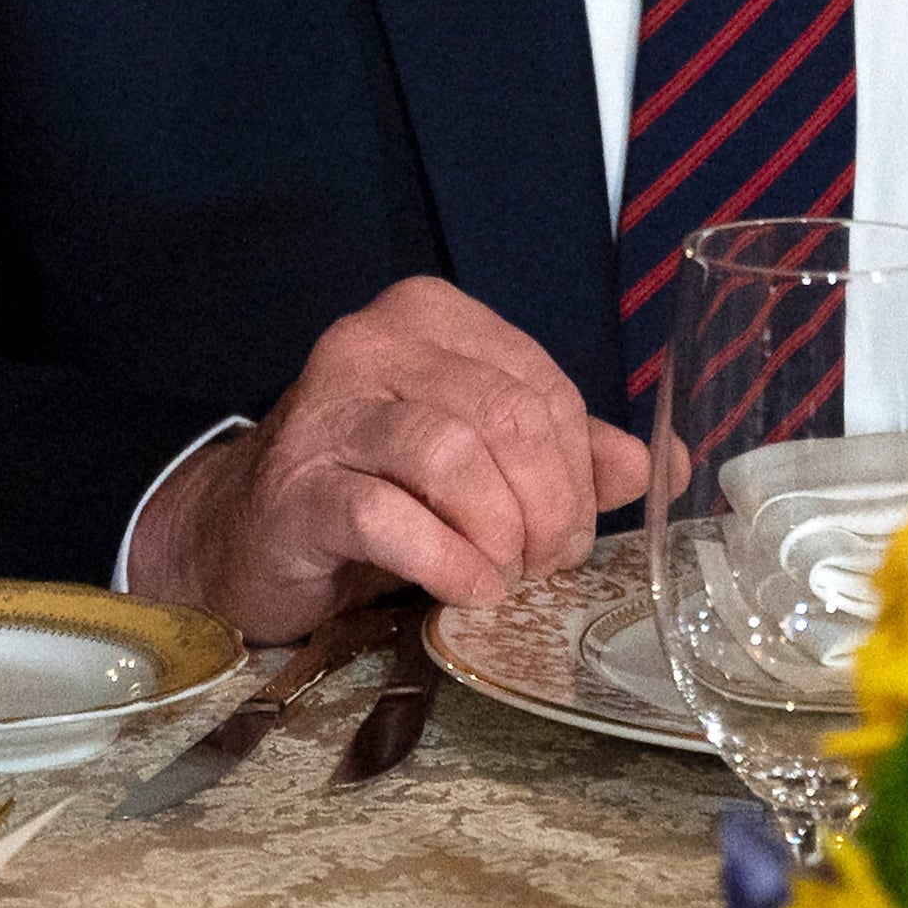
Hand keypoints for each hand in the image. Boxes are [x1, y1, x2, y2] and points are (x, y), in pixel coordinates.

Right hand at [126, 276, 646, 638]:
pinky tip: (462, 589)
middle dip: (547, 509)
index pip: (541, 384)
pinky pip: (391, 518)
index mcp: (429, 319)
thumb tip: (659, 464)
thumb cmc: (375, 487)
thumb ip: (564, 453)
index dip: (577, 471)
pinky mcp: (296, 485)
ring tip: (500, 574)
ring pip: (454, 459)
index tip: (568, 532)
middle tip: (541, 563)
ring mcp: (327, 410)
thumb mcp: (480, 458)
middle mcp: (372, 344)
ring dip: (499, 537)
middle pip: (506, 419)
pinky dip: (447, 563)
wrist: (248, 532)